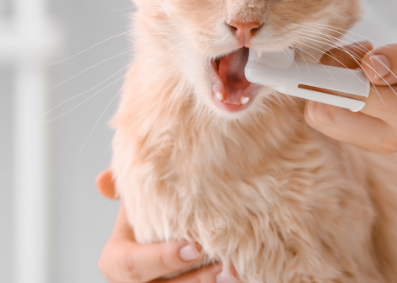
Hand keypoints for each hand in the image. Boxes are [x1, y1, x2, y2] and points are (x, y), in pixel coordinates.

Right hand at [96, 169, 229, 282]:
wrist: (167, 227)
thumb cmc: (149, 211)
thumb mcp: (134, 196)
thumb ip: (122, 184)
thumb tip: (102, 179)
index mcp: (116, 261)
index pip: (132, 266)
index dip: (162, 260)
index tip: (194, 247)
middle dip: (193, 280)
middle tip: (221, 265)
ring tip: (234, 273)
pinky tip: (236, 276)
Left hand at [305, 22, 396, 152]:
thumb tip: (367, 66)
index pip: (343, 97)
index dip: (314, 76)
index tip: (295, 60)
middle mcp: (389, 134)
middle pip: (322, 113)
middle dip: (324, 76)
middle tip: (361, 52)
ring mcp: (381, 140)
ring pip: (324, 116)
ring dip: (332, 81)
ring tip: (371, 59)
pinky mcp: (375, 136)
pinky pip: (336, 116)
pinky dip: (339, 90)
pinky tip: (369, 72)